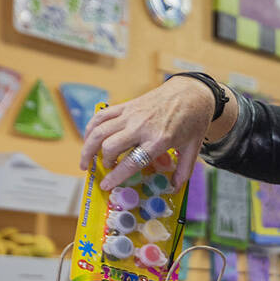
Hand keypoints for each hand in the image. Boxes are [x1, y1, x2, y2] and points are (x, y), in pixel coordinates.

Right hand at [80, 76, 213, 190]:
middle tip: (106, 169)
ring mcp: (131, 114)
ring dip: (88, 148)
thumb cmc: (193, 121)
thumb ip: (183, 170)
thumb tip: (175, 188)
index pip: (131, 162)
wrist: (190, 93)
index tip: (105, 185)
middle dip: (104, 162)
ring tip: (86, 161)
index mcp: (159, 140)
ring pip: (99, 131)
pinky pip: (101, 117)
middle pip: (110, 146)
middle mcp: (141, 127)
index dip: (116, 176)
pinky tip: (88, 140)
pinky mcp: (126, 106)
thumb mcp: (192, 147)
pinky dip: (90, 129)